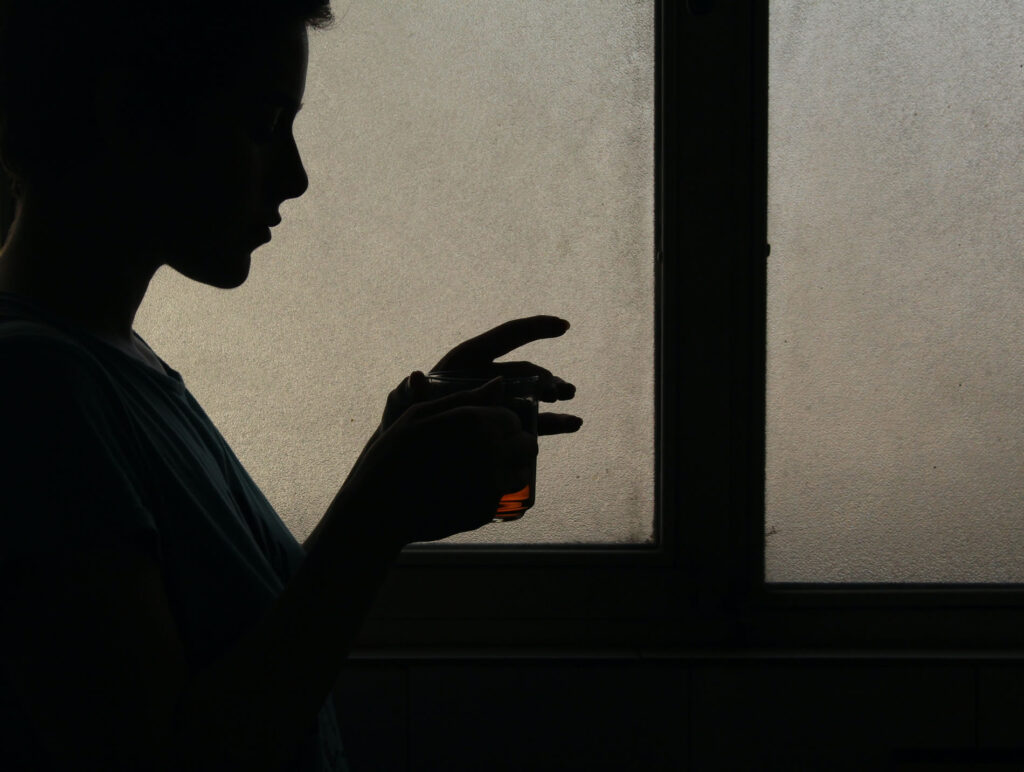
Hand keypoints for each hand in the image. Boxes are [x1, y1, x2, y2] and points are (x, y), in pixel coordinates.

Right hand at [343, 378, 537, 543]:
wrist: (378, 508)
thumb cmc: (394, 455)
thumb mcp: (421, 415)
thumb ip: (465, 398)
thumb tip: (500, 383)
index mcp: (474, 421)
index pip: (513, 419)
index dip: (501, 425)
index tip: (484, 433)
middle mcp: (489, 451)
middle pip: (527, 446)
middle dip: (514, 447)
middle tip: (488, 454)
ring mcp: (491, 484)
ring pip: (522, 474)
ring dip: (510, 472)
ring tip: (481, 474)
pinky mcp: (488, 512)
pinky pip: (508, 499)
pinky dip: (497, 496)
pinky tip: (470, 493)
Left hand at [378, 315, 581, 436]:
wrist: (408, 459)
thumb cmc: (402, 424)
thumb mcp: (402, 407)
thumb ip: (409, 393)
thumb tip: (415, 376)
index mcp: (467, 362)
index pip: (506, 337)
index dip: (535, 329)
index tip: (564, 327)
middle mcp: (487, 378)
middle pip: (525, 371)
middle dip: (546, 377)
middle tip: (561, 390)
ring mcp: (498, 402)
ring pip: (534, 395)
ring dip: (555, 395)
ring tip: (569, 398)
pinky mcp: (504, 425)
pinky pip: (533, 422)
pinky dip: (554, 423)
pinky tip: (574, 424)